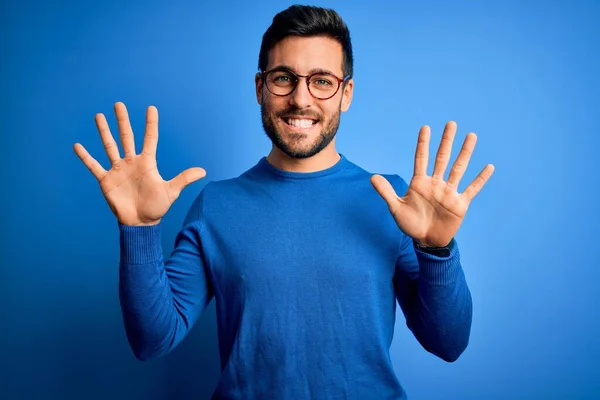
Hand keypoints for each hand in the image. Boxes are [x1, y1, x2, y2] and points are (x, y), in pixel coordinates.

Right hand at [73, 102, 205, 225]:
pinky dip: (86, 157)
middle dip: (123, 121)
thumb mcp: (171, 192)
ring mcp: (118, 170)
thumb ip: (183, 179)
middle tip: (119, 104)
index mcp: (147, 163)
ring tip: (99, 116)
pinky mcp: (106, 180)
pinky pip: (94, 166)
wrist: (140, 223)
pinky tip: (77, 145)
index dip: (151, 124)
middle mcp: (131, 163)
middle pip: (126, 137)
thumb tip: (203, 171)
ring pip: (110, 146)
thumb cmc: (156, 207)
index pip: (150, 139)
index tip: (151, 108)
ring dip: (104, 132)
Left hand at [371, 121, 493, 246]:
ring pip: (459, 168)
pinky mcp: (460, 204)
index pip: (422, 159)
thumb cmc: (410, 224)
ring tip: (471, 136)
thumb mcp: (396, 208)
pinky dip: (480, 179)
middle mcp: (436, 183)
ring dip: (465, 152)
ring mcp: (449, 192)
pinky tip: (488, 167)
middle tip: (451, 123)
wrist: (426, 241)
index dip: (423, 144)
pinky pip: (472, 188)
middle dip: (446, 141)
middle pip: (442, 158)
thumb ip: (386, 192)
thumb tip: (372, 177)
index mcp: (420, 183)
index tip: (425, 128)